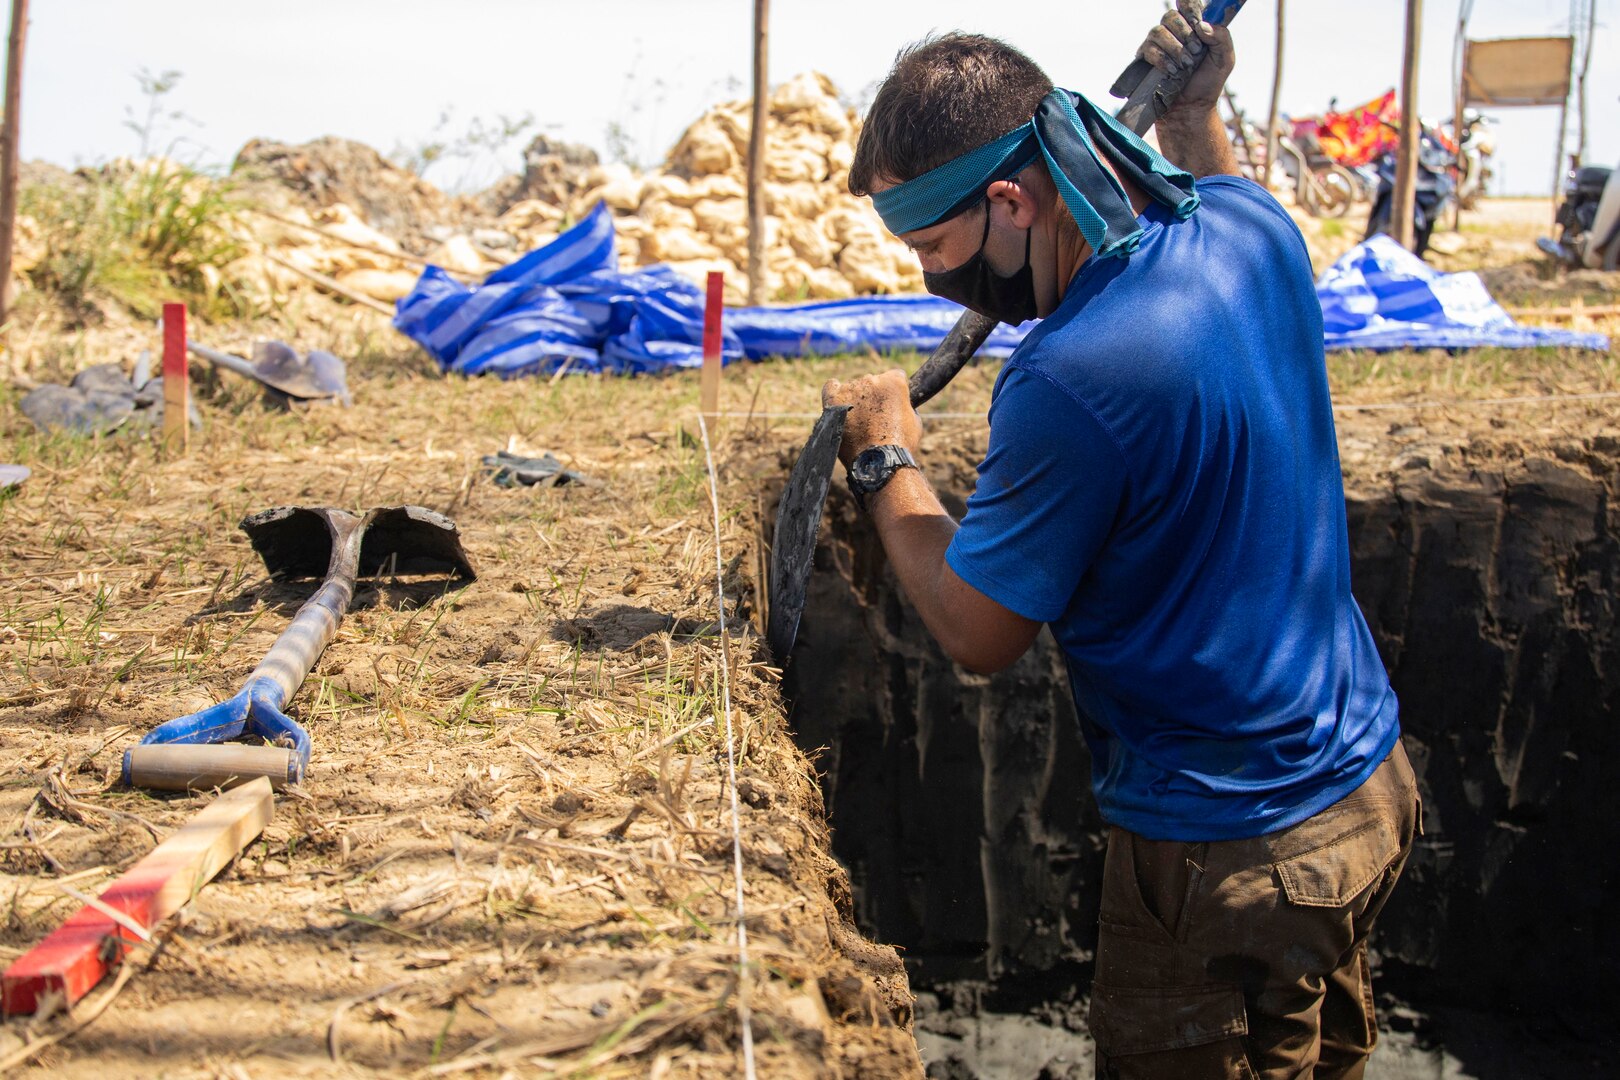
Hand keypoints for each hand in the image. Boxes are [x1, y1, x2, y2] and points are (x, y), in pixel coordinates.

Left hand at [821, 369, 921, 467]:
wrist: (879, 463)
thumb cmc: (900, 446)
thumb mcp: (914, 421)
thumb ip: (905, 405)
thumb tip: (898, 404)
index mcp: (894, 381)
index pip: (894, 376)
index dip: (894, 392)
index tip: (891, 405)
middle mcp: (871, 379)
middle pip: (872, 382)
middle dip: (874, 398)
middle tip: (875, 420)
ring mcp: (851, 389)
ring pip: (853, 389)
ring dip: (856, 401)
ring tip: (859, 424)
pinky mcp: (834, 401)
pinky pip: (831, 388)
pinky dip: (835, 393)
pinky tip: (838, 403)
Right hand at [1138, 0, 1235, 119]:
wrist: (1191, 108)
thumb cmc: (1208, 83)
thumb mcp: (1225, 59)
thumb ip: (1222, 38)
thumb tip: (1202, 26)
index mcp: (1194, 26)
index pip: (1187, 3)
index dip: (1190, 7)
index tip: (1197, 22)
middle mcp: (1174, 31)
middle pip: (1171, 15)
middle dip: (1184, 33)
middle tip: (1196, 51)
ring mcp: (1158, 44)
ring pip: (1158, 32)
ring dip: (1174, 49)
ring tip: (1186, 65)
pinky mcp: (1146, 59)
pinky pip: (1148, 50)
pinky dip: (1162, 60)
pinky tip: (1172, 71)